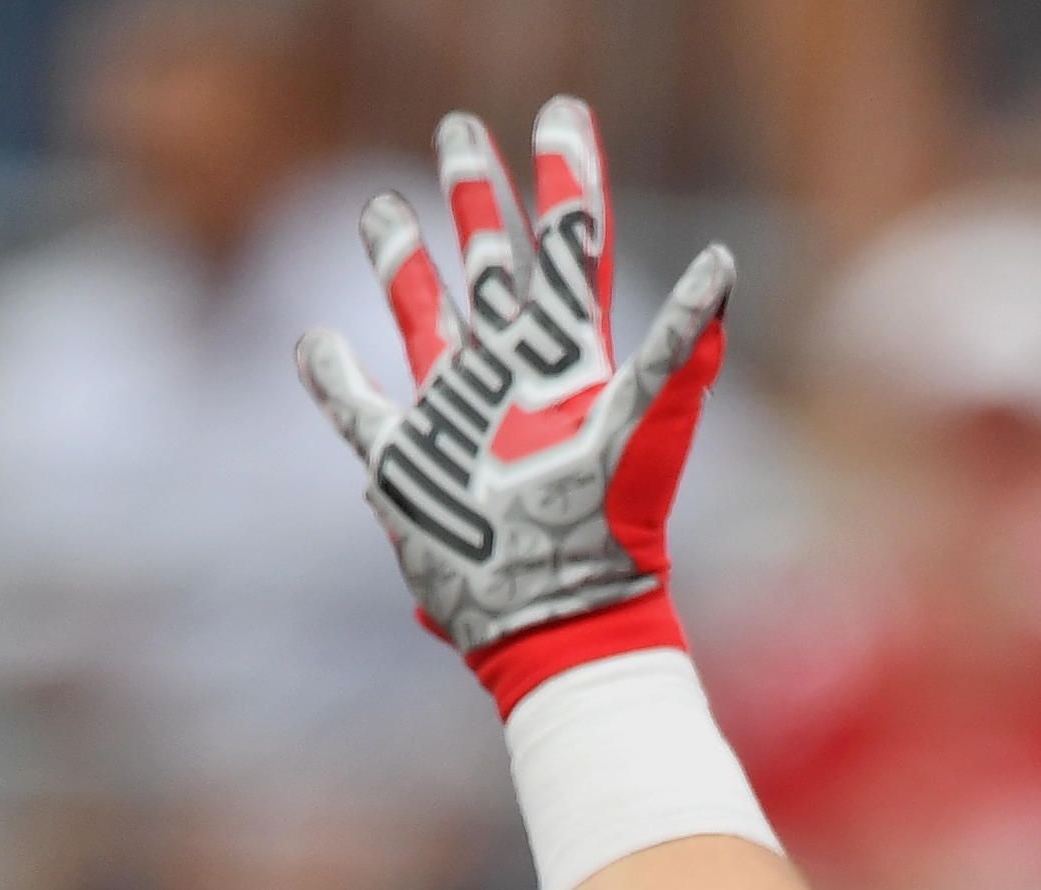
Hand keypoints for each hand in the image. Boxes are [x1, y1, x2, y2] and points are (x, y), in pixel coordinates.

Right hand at [293, 98, 734, 713]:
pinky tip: (314, 341)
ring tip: (385, 203)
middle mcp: (511, 380)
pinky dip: (333, 376)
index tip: (561, 117)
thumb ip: (679, 352)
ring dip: (402, 262)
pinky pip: (358, 409)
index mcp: (567, 363)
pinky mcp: (405, 467)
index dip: (567, 182)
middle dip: (478, 196)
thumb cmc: (610, 536)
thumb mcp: (648, 433)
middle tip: (462, 129)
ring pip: (423, 317)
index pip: (568, 252)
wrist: (557, 621)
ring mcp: (455, 419)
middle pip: (492, 265)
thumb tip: (725, 267)